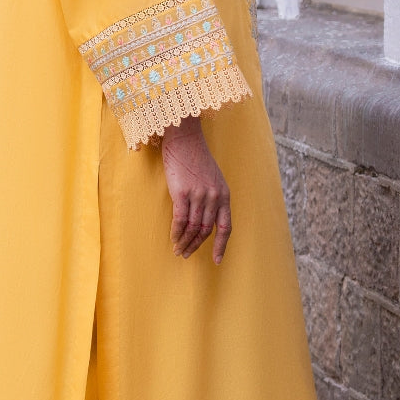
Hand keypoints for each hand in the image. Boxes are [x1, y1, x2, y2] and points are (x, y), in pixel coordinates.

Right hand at [160, 116, 231, 263]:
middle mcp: (214, 197)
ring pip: (193, 228)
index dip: (221, 246)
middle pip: (206, 231)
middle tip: (186, 254)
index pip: (226, 227)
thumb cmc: (196, 158)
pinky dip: (176, 232)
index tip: (217, 260)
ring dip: (185, 242)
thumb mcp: (212, 178)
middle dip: (196, 245)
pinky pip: (180, 220)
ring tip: (178, 250)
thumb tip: (206, 219)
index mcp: (224, 195)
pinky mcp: (182, 193)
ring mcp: (199, 195)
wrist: (184, 139)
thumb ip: (213, 197)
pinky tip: (173, 239)